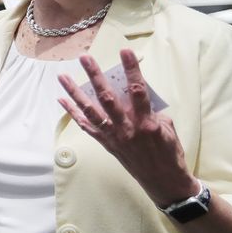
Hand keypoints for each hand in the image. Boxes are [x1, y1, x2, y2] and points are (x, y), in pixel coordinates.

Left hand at [57, 49, 196, 207]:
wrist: (163, 181)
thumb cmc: (169, 152)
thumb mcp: (168, 128)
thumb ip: (151, 110)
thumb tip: (135, 95)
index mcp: (146, 122)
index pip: (137, 90)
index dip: (131, 70)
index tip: (125, 51)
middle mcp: (126, 128)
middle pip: (107, 98)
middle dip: (95, 76)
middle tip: (85, 58)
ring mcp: (113, 137)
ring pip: (90, 111)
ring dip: (75, 93)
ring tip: (63, 77)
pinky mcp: (106, 144)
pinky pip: (86, 127)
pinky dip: (73, 113)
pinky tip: (62, 100)